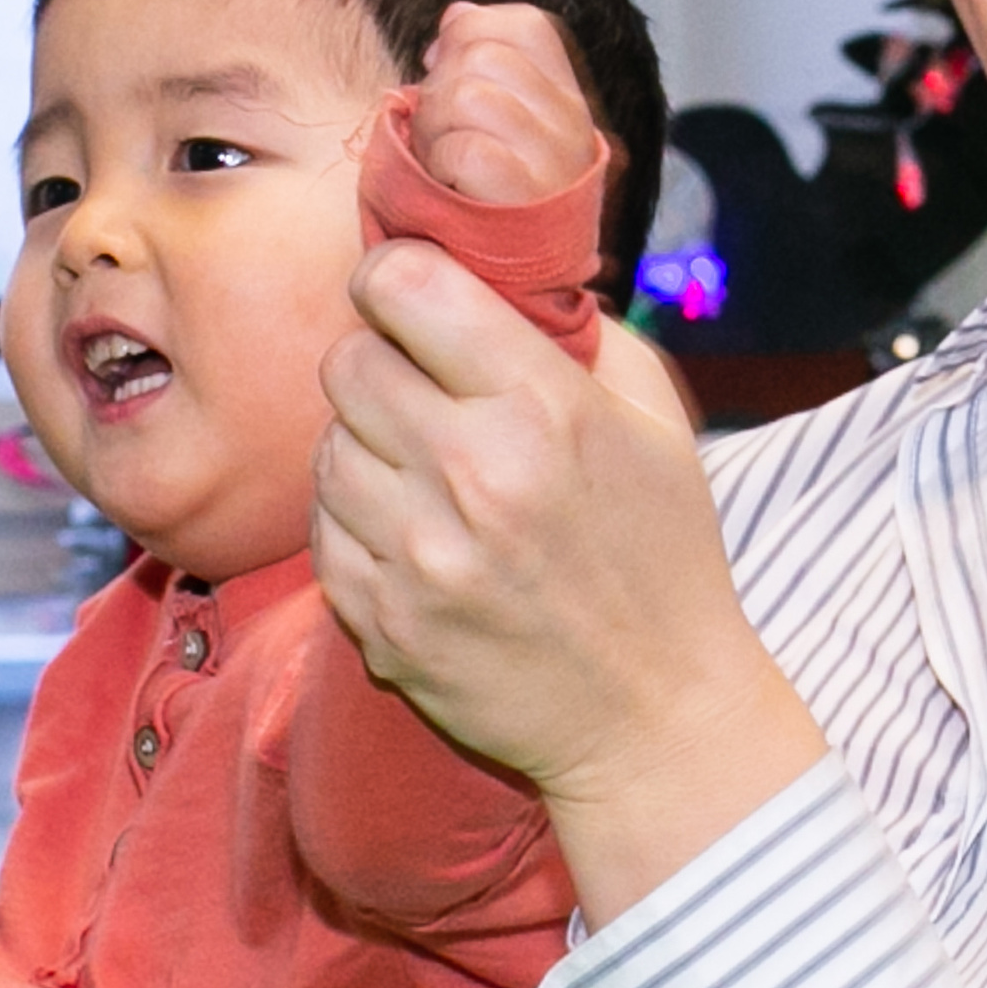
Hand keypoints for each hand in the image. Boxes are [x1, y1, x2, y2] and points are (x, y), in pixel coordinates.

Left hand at [314, 238, 825, 924]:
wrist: (655, 719)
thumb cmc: (662, 560)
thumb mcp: (657, 425)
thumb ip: (578, 333)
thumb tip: (495, 268)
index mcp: (542, 409)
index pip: (406, 288)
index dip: (393, 281)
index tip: (406, 300)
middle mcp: (472, 476)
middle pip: (347, 363)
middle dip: (379, 365)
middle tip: (418, 393)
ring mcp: (420, 559)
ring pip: (326, 450)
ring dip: (364, 451)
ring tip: (423, 476)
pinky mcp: (383, 624)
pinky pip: (323, 535)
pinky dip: (356, 527)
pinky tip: (412, 538)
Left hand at [411, 0, 600, 205]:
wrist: (500, 299)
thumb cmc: (479, 209)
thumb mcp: (489, 127)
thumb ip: (480, 65)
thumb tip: (457, 14)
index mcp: (568, 104)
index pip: (526, 25)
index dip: (471, 37)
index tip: (449, 77)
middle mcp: (573, 129)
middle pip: (484, 54)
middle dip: (440, 91)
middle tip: (442, 141)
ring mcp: (555, 164)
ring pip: (468, 95)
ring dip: (433, 131)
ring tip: (442, 169)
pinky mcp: (526, 200)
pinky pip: (465, 149)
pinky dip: (439, 168)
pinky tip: (449, 193)